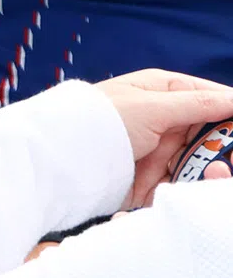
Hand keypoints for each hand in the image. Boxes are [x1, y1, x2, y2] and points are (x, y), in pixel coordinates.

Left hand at [92, 69, 232, 208]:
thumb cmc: (101, 120)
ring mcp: (159, 146)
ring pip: (199, 159)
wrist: (61, 156)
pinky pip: (181, 180)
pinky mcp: (152, 174)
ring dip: (204, 169)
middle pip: (209, 133)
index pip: (211, 96)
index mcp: (163, 90)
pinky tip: (192, 187)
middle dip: (219, 149)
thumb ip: (196, 104)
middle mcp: (164, 117)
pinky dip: (187, 186)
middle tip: (226, 162)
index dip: (230, 110)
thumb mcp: (151, 108)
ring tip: (201, 173)